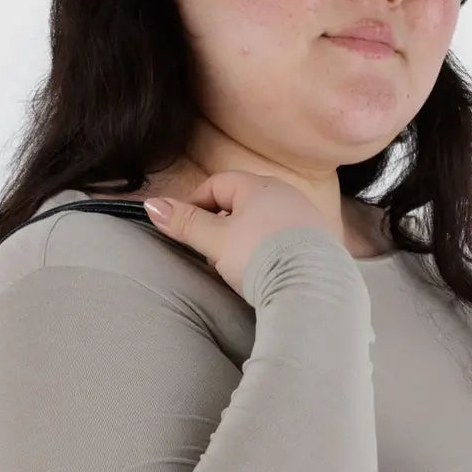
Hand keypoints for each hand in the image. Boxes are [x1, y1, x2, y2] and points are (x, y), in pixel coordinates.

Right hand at [144, 170, 335, 298]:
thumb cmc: (261, 258)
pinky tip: (267, 271)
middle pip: (243, 202)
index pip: (217, 184)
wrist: (312, 288)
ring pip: (266, 220)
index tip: (185, 228)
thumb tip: (151, 204)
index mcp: (259, 186)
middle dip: (222, 223)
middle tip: (210, 251)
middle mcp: (286, 194)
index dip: (196, 203)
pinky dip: (271, 250)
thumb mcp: (216, 242)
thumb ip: (185, 223)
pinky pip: (287, 239)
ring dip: (247, 237)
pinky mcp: (320, 242)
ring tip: (237, 265)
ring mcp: (306, 217)